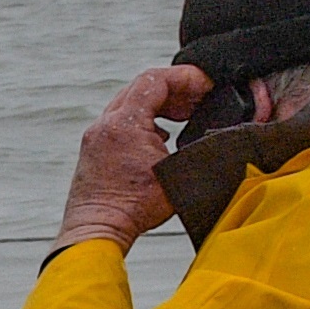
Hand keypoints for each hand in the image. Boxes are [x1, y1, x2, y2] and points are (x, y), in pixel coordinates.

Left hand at [59, 62, 207, 249]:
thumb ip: (198, 146)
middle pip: (142, 88)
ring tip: (185, 115)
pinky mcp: (94, 150)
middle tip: (199, 99)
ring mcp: (96, 137)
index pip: (155, 80)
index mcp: (123, 123)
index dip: (186, 77)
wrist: (96, 231)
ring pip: (130, 104)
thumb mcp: (178, 173)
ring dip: (160, 104)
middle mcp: (105, 125)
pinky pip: (121, 122)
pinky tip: (161, 136)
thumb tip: (215, 134)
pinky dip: (144, 120)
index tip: (206, 84)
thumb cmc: (130, 210)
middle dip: (176, 89)